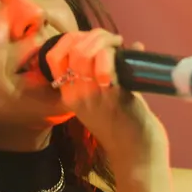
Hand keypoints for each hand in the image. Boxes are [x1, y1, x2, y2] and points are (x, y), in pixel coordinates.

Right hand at [43, 30, 167, 160]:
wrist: (137, 156)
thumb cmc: (123, 128)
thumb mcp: (100, 103)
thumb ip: (99, 76)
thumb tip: (114, 45)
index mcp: (69, 96)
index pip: (54, 57)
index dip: (72, 39)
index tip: (91, 40)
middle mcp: (77, 95)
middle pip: (74, 49)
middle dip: (95, 35)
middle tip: (113, 41)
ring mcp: (94, 96)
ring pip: (89, 53)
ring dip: (107, 41)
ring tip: (120, 45)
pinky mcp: (115, 97)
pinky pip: (110, 63)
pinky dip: (122, 52)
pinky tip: (133, 52)